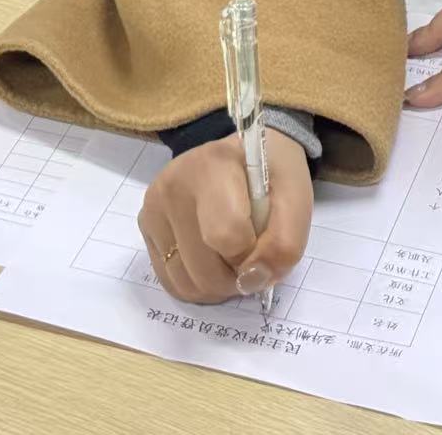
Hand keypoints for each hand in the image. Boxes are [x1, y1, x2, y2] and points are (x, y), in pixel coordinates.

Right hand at [138, 128, 312, 304]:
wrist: (241, 155)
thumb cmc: (271, 175)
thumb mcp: (296, 199)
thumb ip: (285, 243)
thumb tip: (253, 280)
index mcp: (212, 167)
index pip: (226, 237)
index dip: (254, 259)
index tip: (267, 252)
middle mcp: (172, 184)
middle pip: (202, 270)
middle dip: (235, 279)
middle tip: (250, 261)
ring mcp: (153, 206)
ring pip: (183, 282)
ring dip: (215, 287)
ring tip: (230, 261)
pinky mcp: (145, 224)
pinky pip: (168, 279)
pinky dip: (195, 283)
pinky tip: (210, 261)